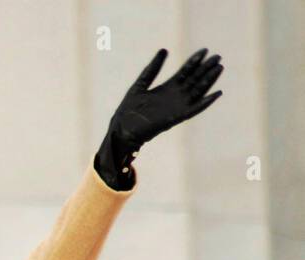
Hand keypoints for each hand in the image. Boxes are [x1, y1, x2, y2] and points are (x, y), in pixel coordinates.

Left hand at [95, 47, 223, 188]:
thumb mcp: (141, 84)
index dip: (194, 62)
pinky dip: (205, 103)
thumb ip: (152, 69)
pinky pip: (194, 110)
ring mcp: (176, 107)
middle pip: (194, 79)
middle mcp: (174, 96)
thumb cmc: (128, 110)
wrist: (121, 130)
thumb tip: (164, 50)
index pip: (185, 72)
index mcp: (166, 88)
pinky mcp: (176, 118)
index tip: (204, 50)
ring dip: (209, 81)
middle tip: (217, 56)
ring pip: (197, 91)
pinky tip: (216, 94)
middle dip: (205, 68)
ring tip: (219, 68)